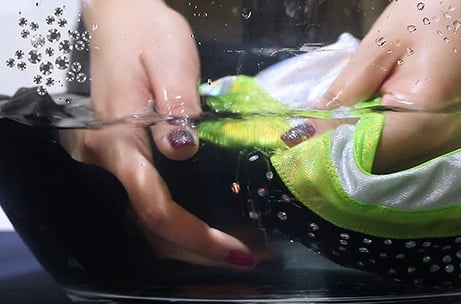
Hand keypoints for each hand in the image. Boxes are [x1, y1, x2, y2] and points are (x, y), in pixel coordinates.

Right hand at [60, 0, 254, 267]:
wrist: (120, 19)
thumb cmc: (147, 33)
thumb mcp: (170, 59)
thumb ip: (176, 105)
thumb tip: (185, 151)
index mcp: (118, 138)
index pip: (155, 206)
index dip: (195, 235)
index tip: (236, 249)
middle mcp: (105, 159)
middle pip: (150, 226)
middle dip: (201, 249)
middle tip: (252, 255)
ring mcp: (108, 162)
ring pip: (146, 221)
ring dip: (192, 242)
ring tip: (241, 247)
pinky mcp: (119, 159)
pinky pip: (147, 203)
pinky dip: (180, 223)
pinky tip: (212, 225)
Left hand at [285, 0, 460, 173]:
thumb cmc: (436, 6)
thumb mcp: (382, 43)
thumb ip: (349, 86)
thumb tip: (314, 119)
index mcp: (428, 117)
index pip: (368, 147)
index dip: (329, 144)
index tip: (294, 139)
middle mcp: (441, 137)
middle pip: (379, 160)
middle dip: (338, 149)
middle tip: (301, 137)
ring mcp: (447, 134)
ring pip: (390, 156)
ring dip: (355, 146)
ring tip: (321, 130)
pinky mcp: (445, 126)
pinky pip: (403, 143)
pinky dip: (375, 136)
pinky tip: (353, 123)